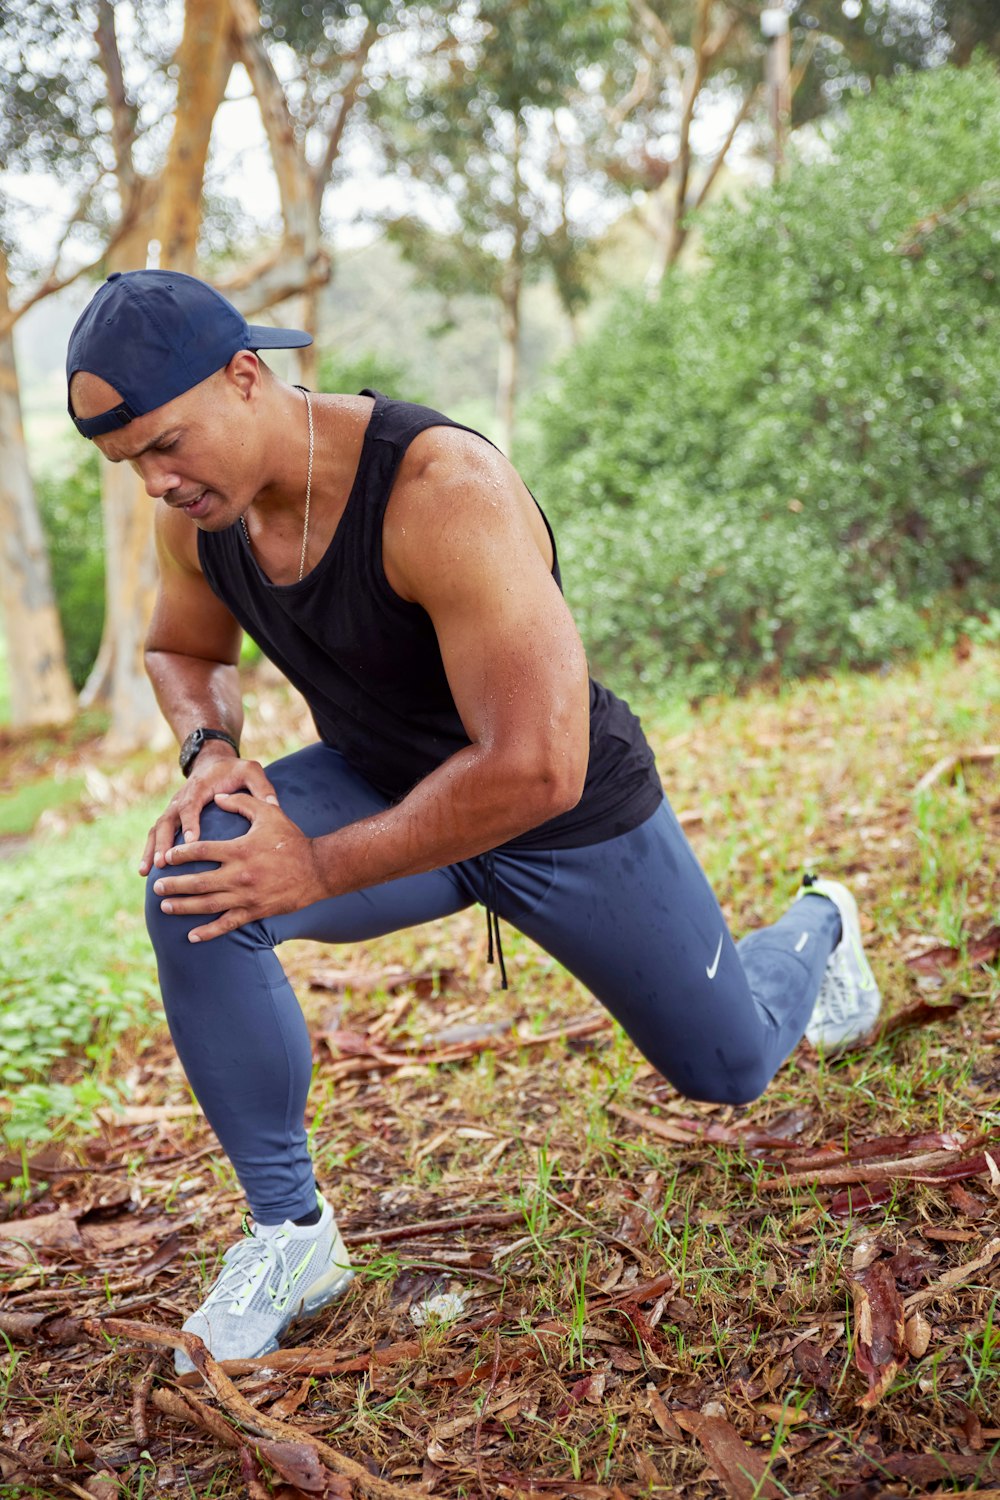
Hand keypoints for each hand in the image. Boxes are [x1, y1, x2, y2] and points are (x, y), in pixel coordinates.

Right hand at [139, 752, 278, 875]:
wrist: (212, 762)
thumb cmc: (234, 770)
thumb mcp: (250, 771)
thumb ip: (261, 786)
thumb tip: (272, 805)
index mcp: (201, 786)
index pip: (192, 804)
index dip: (191, 822)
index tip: (193, 841)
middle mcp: (182, 797)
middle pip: (168, 819)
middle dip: (165, 842)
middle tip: (164, 862)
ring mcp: (173, 808)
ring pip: (158, 829)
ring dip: (152, 850)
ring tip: (148, 872)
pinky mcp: (171, 817)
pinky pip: (156, 834)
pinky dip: (149, 851)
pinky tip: (145, 871)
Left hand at [150, 792, 327, 941]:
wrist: (317, 869)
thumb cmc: (291, 839)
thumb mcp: (268, 813)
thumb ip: (241, 803)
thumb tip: (217, 796)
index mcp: (239, 850)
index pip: (200, 851)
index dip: (179, 854)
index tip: (166, 858)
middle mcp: (239, 875)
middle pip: (197, 881)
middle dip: (173, 885)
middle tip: (157, 885)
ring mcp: (246, 896)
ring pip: (206, 904)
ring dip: (182, 906)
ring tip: (164, 906)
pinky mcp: (254, 911)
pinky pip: (226, 924)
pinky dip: (208, 931)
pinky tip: (191, 935)